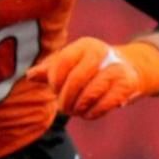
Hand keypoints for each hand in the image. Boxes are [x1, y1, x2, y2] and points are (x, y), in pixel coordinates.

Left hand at [27, 37, 158, 119]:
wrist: (128, 69)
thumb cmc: (91, 68)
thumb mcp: (72, 63)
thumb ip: (50, 69)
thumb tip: (30, 76)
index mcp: (85, 45)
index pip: (63, 61)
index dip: (55, 79)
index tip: (55, 90)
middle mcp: (103, 52)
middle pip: (77, 78)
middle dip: (66, 98)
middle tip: (64, 107)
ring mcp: (117, 68)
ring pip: (91, 92)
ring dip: (79, 107)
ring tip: (76, 110)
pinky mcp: (128, 84)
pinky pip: (106, 103)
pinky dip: (94, 112)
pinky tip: (88, 113)